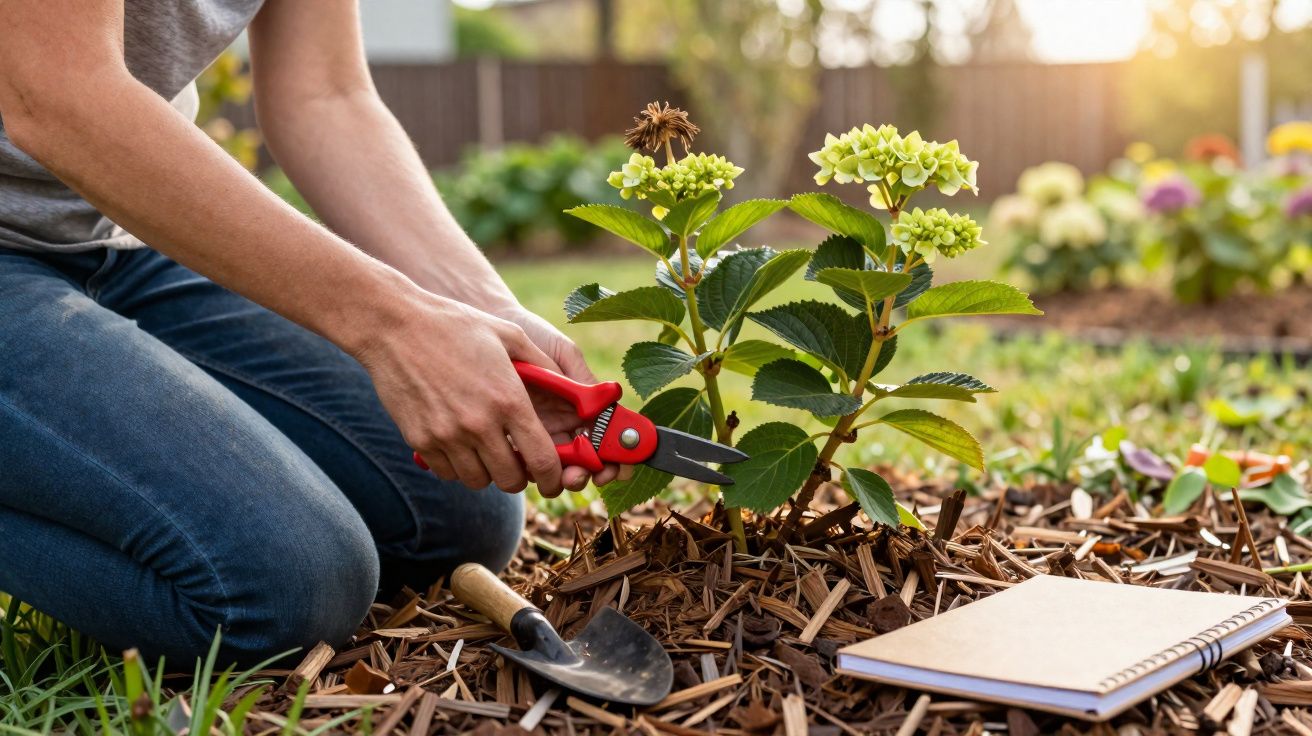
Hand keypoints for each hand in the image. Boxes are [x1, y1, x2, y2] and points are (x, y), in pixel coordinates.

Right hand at [354, 290, 565, 495]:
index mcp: (509, 400)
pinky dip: (458, 466)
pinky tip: (459, 444)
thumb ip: (545, 366)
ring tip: (486, 449)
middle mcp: (480, 424)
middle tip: (517, 461)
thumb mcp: (510, 335)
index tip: (553, 479)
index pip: (542, 460)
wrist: (393, 326)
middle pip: (511, 480)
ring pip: (478, 481)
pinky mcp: (420, 441)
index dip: (553, 478)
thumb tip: (573, 391)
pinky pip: (448, 472)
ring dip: (488, 472)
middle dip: (520, 476)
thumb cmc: (456, 326)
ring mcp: (447, 435)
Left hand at [497, 307, 624, 494]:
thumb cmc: (532, 336)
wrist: (493, 328)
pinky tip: (523, 464)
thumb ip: (582, 377)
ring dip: (559, 478)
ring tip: (556, 474)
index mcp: (583, 408)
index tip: (615, 467)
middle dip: (585, 475)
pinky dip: (526, 471)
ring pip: (553, 469)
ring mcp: (536, 434)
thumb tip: (607, 406)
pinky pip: (520, 462)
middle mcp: (563, 426)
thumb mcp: (561, 351)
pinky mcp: (510, 438)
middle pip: (582, 463)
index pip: (606, 439)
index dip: (615, 458)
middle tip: (578, 475)